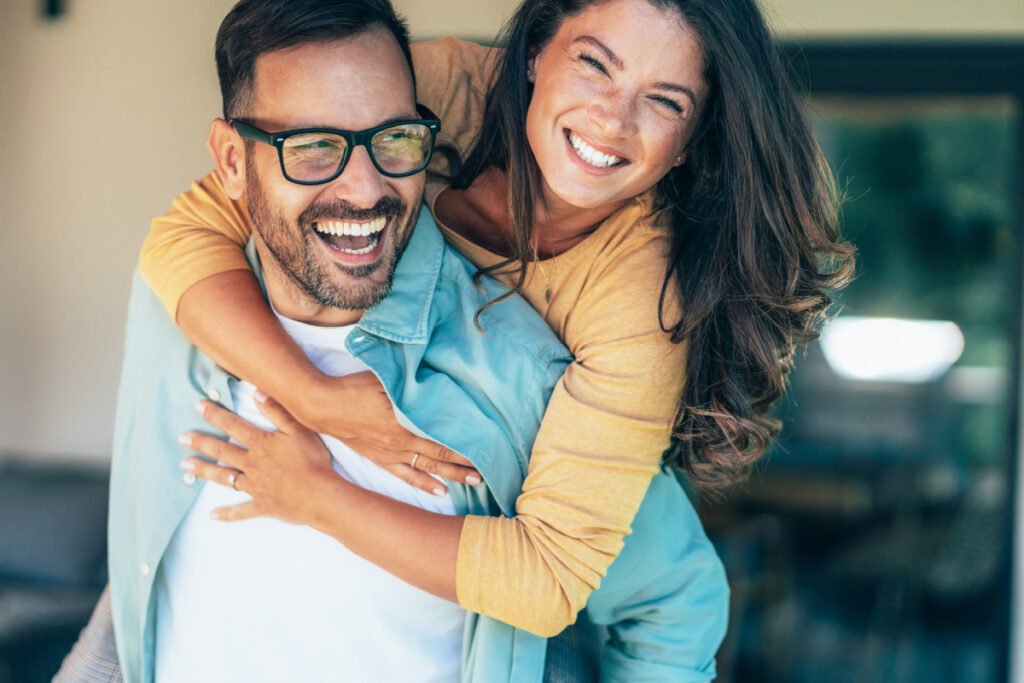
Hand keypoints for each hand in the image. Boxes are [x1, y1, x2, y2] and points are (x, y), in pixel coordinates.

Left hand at [180, 396, 336, 523]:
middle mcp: (252, 464)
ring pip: (224, 477)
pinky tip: (212, 515)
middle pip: (222, 451)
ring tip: (186, 466)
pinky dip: (227, 514)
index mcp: (260, 445)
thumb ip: (277, 411)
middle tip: (182, 438)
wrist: (319, 495)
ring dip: (204, 471)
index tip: (199, 406)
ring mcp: (255, 486)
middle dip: (201, 443)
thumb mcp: (298, 430)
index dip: (215, 415)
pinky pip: (241, 511)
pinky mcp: (262, 505)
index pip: (233, 426)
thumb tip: (257, 393)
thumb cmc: (311, 462)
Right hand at [299, 372, 481, 494]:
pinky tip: (439, 491)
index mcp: (405, 424)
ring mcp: (391, 454)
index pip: (443, 439)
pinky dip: (423, 484)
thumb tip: (434, 383)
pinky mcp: (380, 458)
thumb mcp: (385, 379)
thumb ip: (410, 385)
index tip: (485, 448)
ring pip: (428, 468)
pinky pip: (406, 475)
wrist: (323, 406)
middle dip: (465, 465)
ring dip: (452, 476)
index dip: (465, 446)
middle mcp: (401, 443)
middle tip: (488, 471)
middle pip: (441, 457)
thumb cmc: (355, 388)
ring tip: (474, 482)